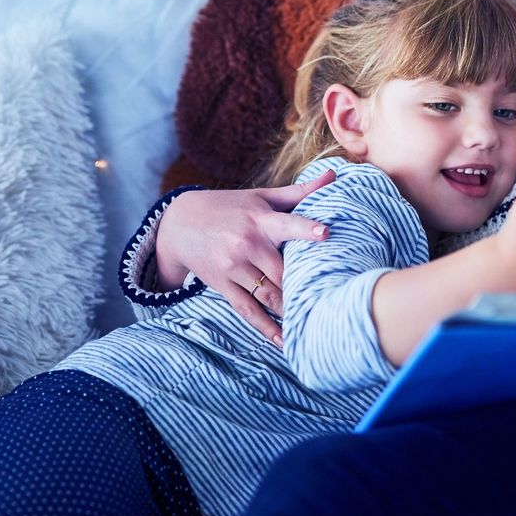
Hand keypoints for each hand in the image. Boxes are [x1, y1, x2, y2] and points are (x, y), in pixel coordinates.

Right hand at [153, 168, 335, 343]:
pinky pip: (248, 310)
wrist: (180, 223)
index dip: (306, 229)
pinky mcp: (223, 285)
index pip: (287, 223)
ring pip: (269, 294)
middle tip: (334, 299)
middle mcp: (247, 244)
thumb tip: (335, 174)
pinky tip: (284, 341)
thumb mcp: (261, 197)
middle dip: (305, 285)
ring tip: (316, 324)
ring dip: (291, 310)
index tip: (325, 233)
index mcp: (260, 220)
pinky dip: (266, 328)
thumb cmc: (230, 207)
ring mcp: (233, 267)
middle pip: (283, 270)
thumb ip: (299, 192)